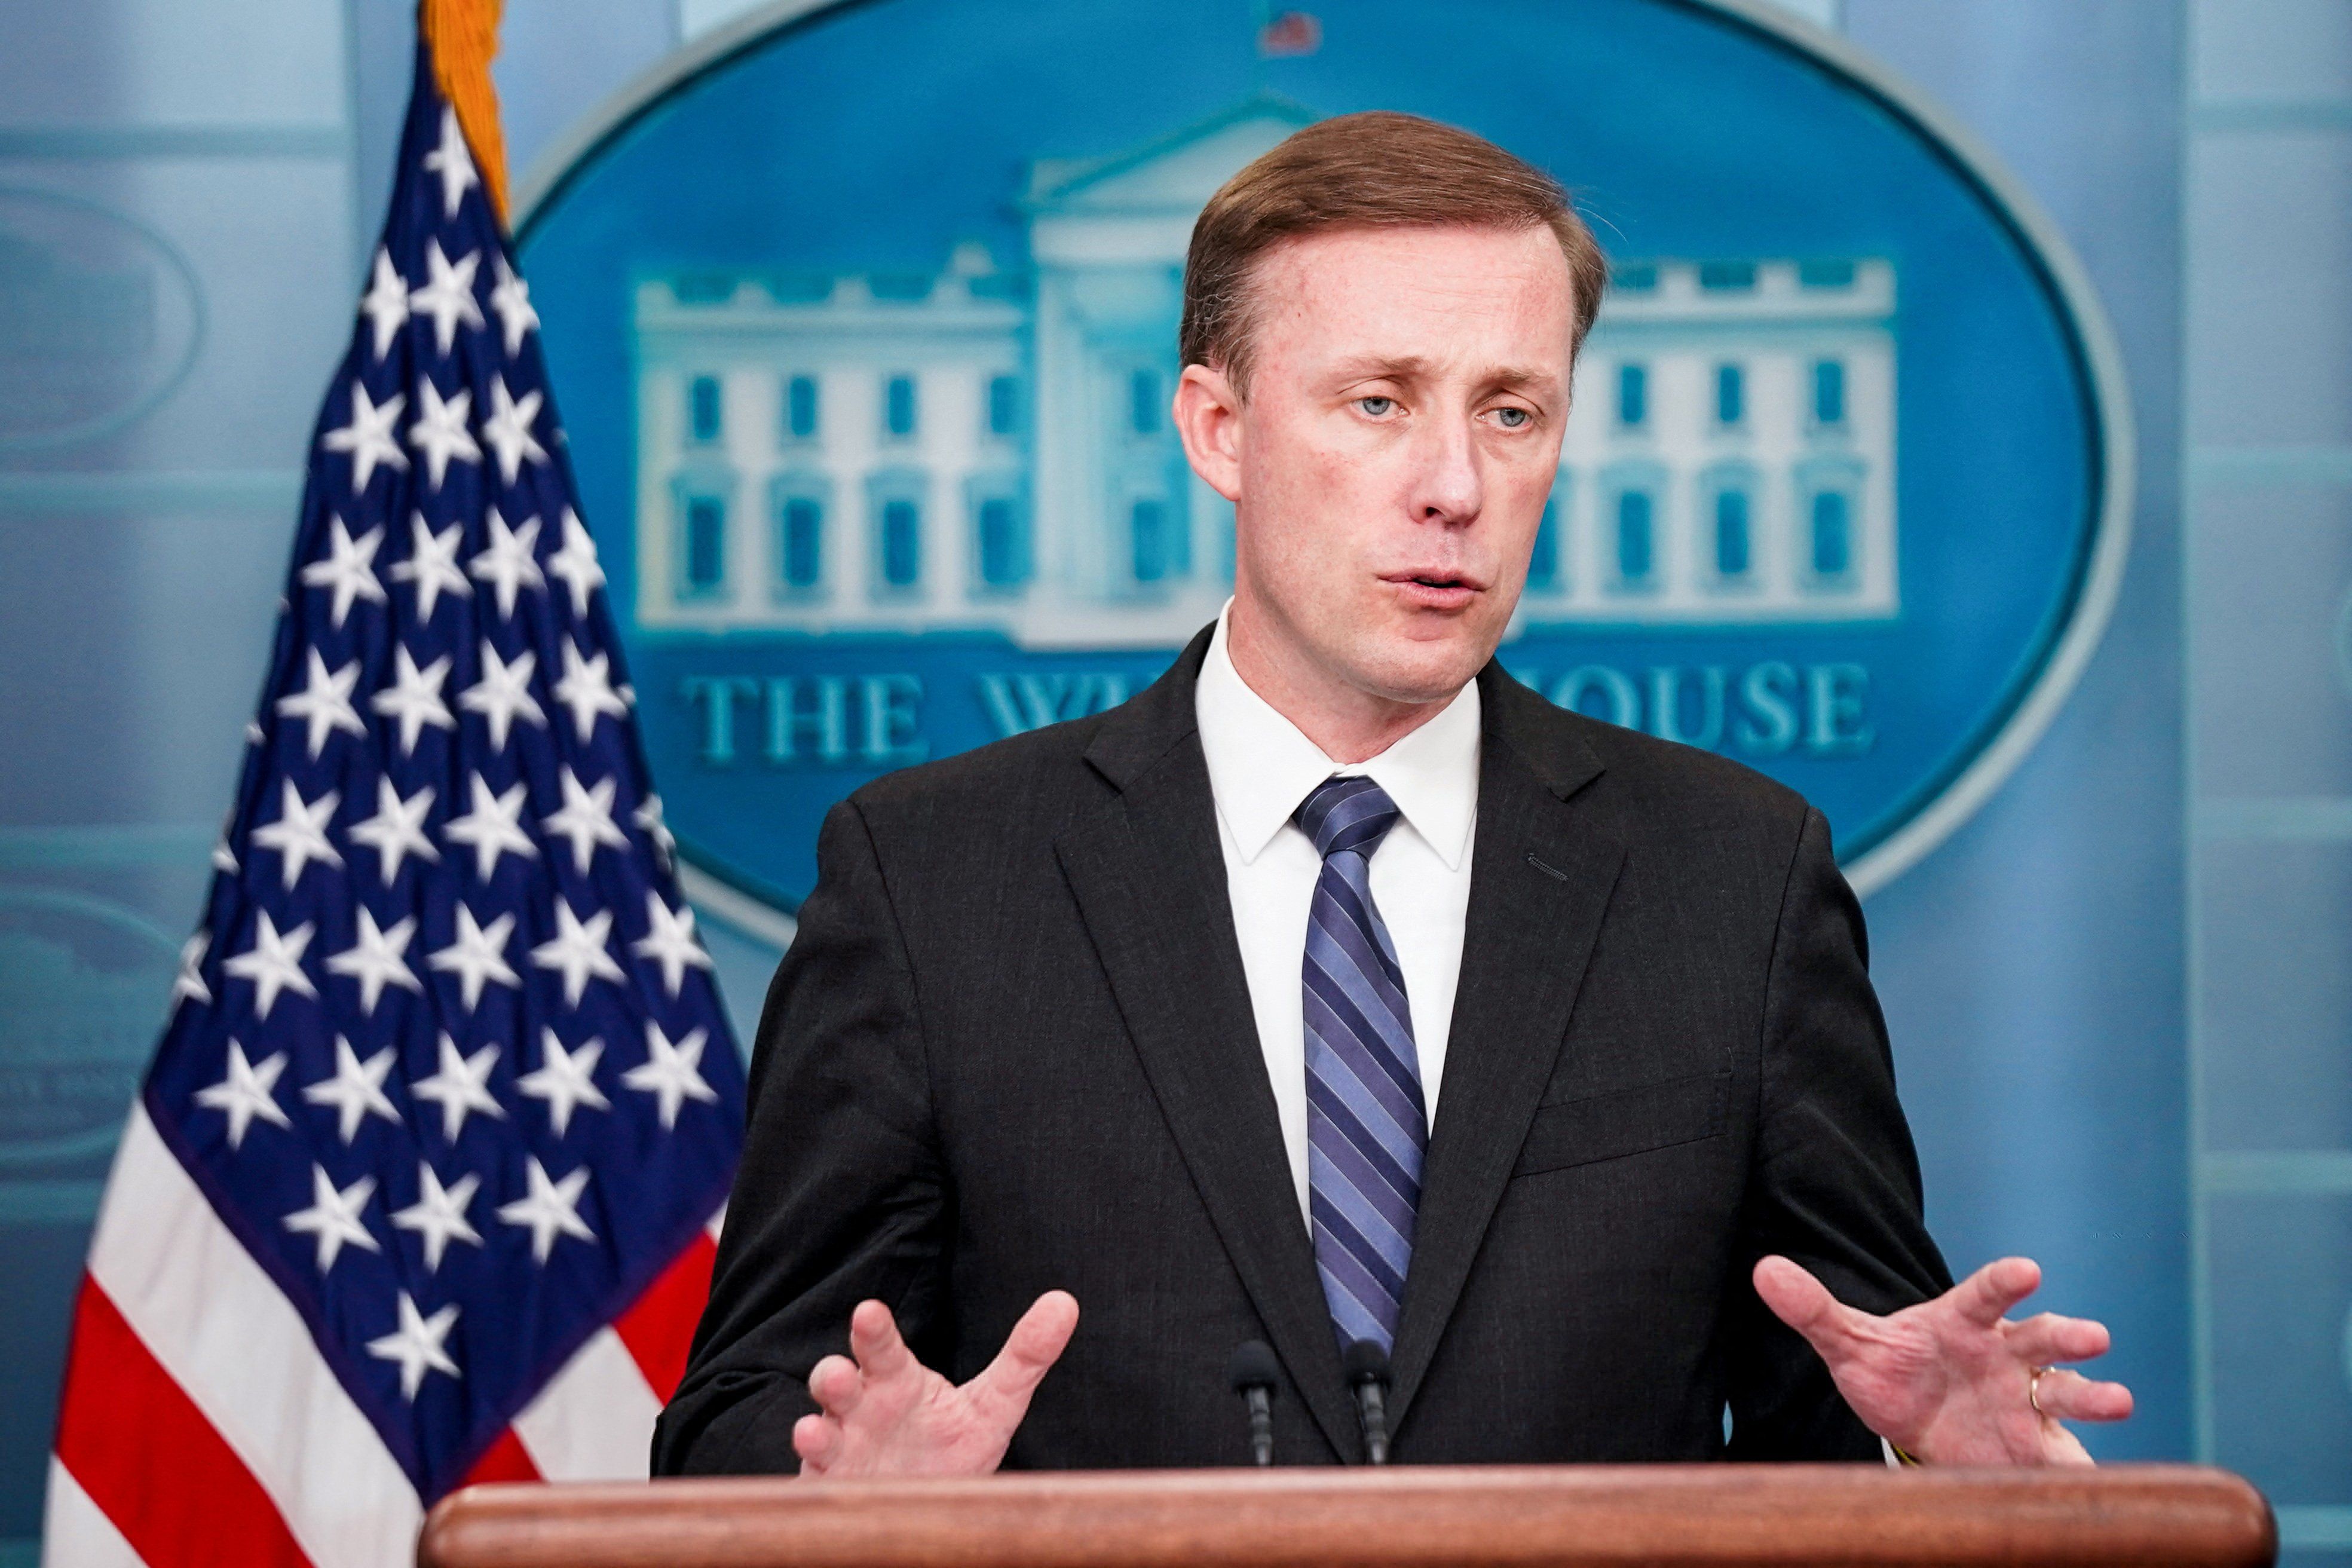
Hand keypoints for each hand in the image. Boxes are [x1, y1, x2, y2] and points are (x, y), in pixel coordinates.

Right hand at [791, 1291, 1078, 1477]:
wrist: (925, 1509)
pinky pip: (816, 1480)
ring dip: (815, 1427)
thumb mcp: (993, 1406)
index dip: (874, 1331)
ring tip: (814, 1428)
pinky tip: (817, 1463)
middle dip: (833, 1374)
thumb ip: (1024, 1358)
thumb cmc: (950, 1448)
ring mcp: (842, 1450)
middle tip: (839, 1372)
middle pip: (838, 1381)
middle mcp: (861, 1409)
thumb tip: (1065, 1303)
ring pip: (818, 1430)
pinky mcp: (834, 1489)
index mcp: (896, 1382)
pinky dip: (813, 1474)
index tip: (869, 1311)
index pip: (882, 1348)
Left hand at [1753, 1255, 2131, 1464]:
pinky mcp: (2035, 1446)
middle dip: (2068, 1335)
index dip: (2006, 1280)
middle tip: (2094, 1336)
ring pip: (2064, 1391)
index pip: (1986, 1293)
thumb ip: (1814, 1310)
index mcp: (1963, 1321)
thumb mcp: (1851, 1343)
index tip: (2029, 1270)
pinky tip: (2093, 1479)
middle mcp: (2004, 1355)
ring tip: (2119, 1400)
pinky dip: (2077, 1466)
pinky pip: (2063, 1454)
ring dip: (2092, 1395)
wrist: (1918, 1424)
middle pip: (2042, 1339)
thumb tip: (1763, 1270)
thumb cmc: (1895, 1370)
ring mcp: (2025, 1401)